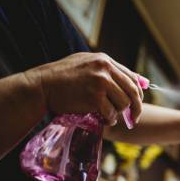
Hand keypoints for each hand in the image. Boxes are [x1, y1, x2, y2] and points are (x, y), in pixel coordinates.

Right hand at [24, 52, 143, 125]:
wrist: (41, 86)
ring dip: (119, 114)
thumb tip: (137, 79)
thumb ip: (108, 71)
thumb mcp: (85, 65)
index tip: (136, 104)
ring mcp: (100, 82)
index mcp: (104, 60)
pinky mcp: (94, 97)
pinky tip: (104, 120)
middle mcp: (105, 68)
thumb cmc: (62, 78)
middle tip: (134, 118)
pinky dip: (110, 119)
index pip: (132, 78)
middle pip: (133, 91)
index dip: (138, 93)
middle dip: (136, 107)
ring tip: (110, 116)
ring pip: (123, 103)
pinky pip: (111, 112)